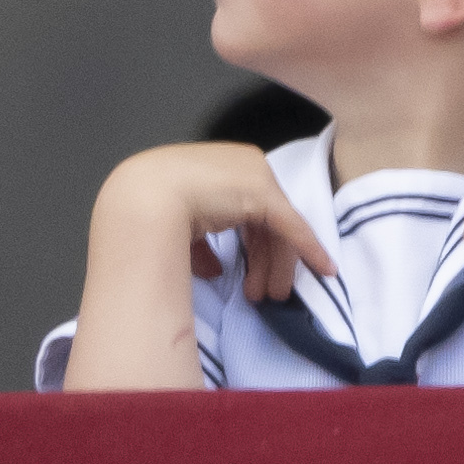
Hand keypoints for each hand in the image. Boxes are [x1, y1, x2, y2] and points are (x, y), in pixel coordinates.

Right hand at [95, 143, 338, 304]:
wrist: (141, 199)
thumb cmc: (148, 212)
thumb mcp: (179, 229)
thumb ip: (202, 246)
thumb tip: (216, 270)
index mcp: (219, 170)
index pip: (247, 212)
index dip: (253, 247)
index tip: (252, 276)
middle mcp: (243, 167)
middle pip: (265, 221)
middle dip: (264, 261)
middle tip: (265, 294)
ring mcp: (256, 177)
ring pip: (278, 227)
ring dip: (276, 265)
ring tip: (272, 296)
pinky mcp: (264, 194)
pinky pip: (292, 226)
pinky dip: (308, 248)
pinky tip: (322, 268)